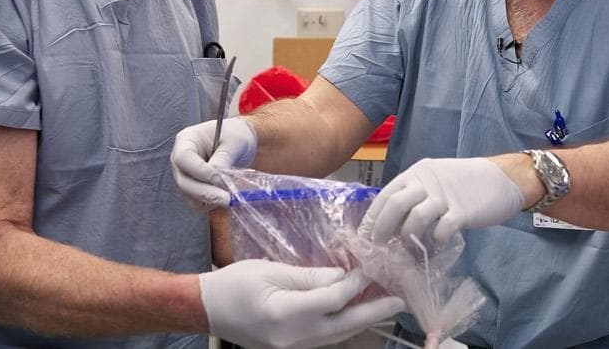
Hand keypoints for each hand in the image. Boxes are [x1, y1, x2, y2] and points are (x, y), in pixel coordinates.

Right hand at [171, 118, 257, 209]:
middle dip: (206, 192)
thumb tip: (218, 180)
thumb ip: (223, 159)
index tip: (219, 178)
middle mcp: (180, 160)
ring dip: (209, 199)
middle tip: (227, 198)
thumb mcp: (233, 142)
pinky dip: (211, 203)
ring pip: (189, 196)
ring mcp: (185, 176)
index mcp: (187, 140)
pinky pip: (197, 203)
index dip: (200, 171)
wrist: (239, 142)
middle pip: (183, 181)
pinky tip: (224, 195)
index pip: (183, 158)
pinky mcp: (193, 189)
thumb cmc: (235, 135)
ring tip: (229, 196)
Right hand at [199, 260, 403, 348]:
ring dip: (364, 320)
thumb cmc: (234, 284)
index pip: (334, 300)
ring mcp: (293, 348)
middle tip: (400, 300)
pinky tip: (357, 313)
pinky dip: (345, 325)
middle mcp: (293, 338)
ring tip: (386, 306)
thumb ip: (309, 276)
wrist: (208, 310)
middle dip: (374, 312)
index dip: (356, 284)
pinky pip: (327, 339)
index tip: (371, 268)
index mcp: (286, 315)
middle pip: (344, 325)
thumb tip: (343, 276)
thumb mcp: (271, 270)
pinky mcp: (292, 348)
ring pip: (338, 336)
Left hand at [359, 157, 524, 244]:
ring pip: (415, 218)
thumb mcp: (435, 181)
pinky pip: (442, 229)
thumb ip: (415, 195)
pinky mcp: (462, 211)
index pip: (386, 194)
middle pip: (395, 205)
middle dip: (382, 229)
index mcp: (417, 172)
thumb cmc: (465, 183)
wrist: (502, 178)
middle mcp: (428, 181)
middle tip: (379, 247)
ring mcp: (445, 196)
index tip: (365, 237)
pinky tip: (439, 241)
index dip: (373, 218)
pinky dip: (436, 239)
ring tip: (409, 246)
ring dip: (408, 236)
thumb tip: (391, 222)